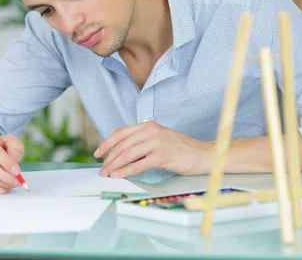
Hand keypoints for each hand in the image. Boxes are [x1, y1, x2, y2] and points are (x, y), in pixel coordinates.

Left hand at [93, 120, 212, 177]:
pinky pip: (139, 165)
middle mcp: (151, 131)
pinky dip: (126, 171)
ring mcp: (156, 143)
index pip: (121, 133)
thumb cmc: (181, 149)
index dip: (106, 143)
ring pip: (128, 154)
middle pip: (122, 145)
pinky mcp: (162, 156)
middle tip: (101, 169)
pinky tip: (118, 176)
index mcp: (148, 125)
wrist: (203, 154)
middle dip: (109, 158)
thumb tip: (122, 150)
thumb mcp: (159, 138)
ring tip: (107, 174)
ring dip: (114, 166)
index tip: (98, 153)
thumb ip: (143, 140)